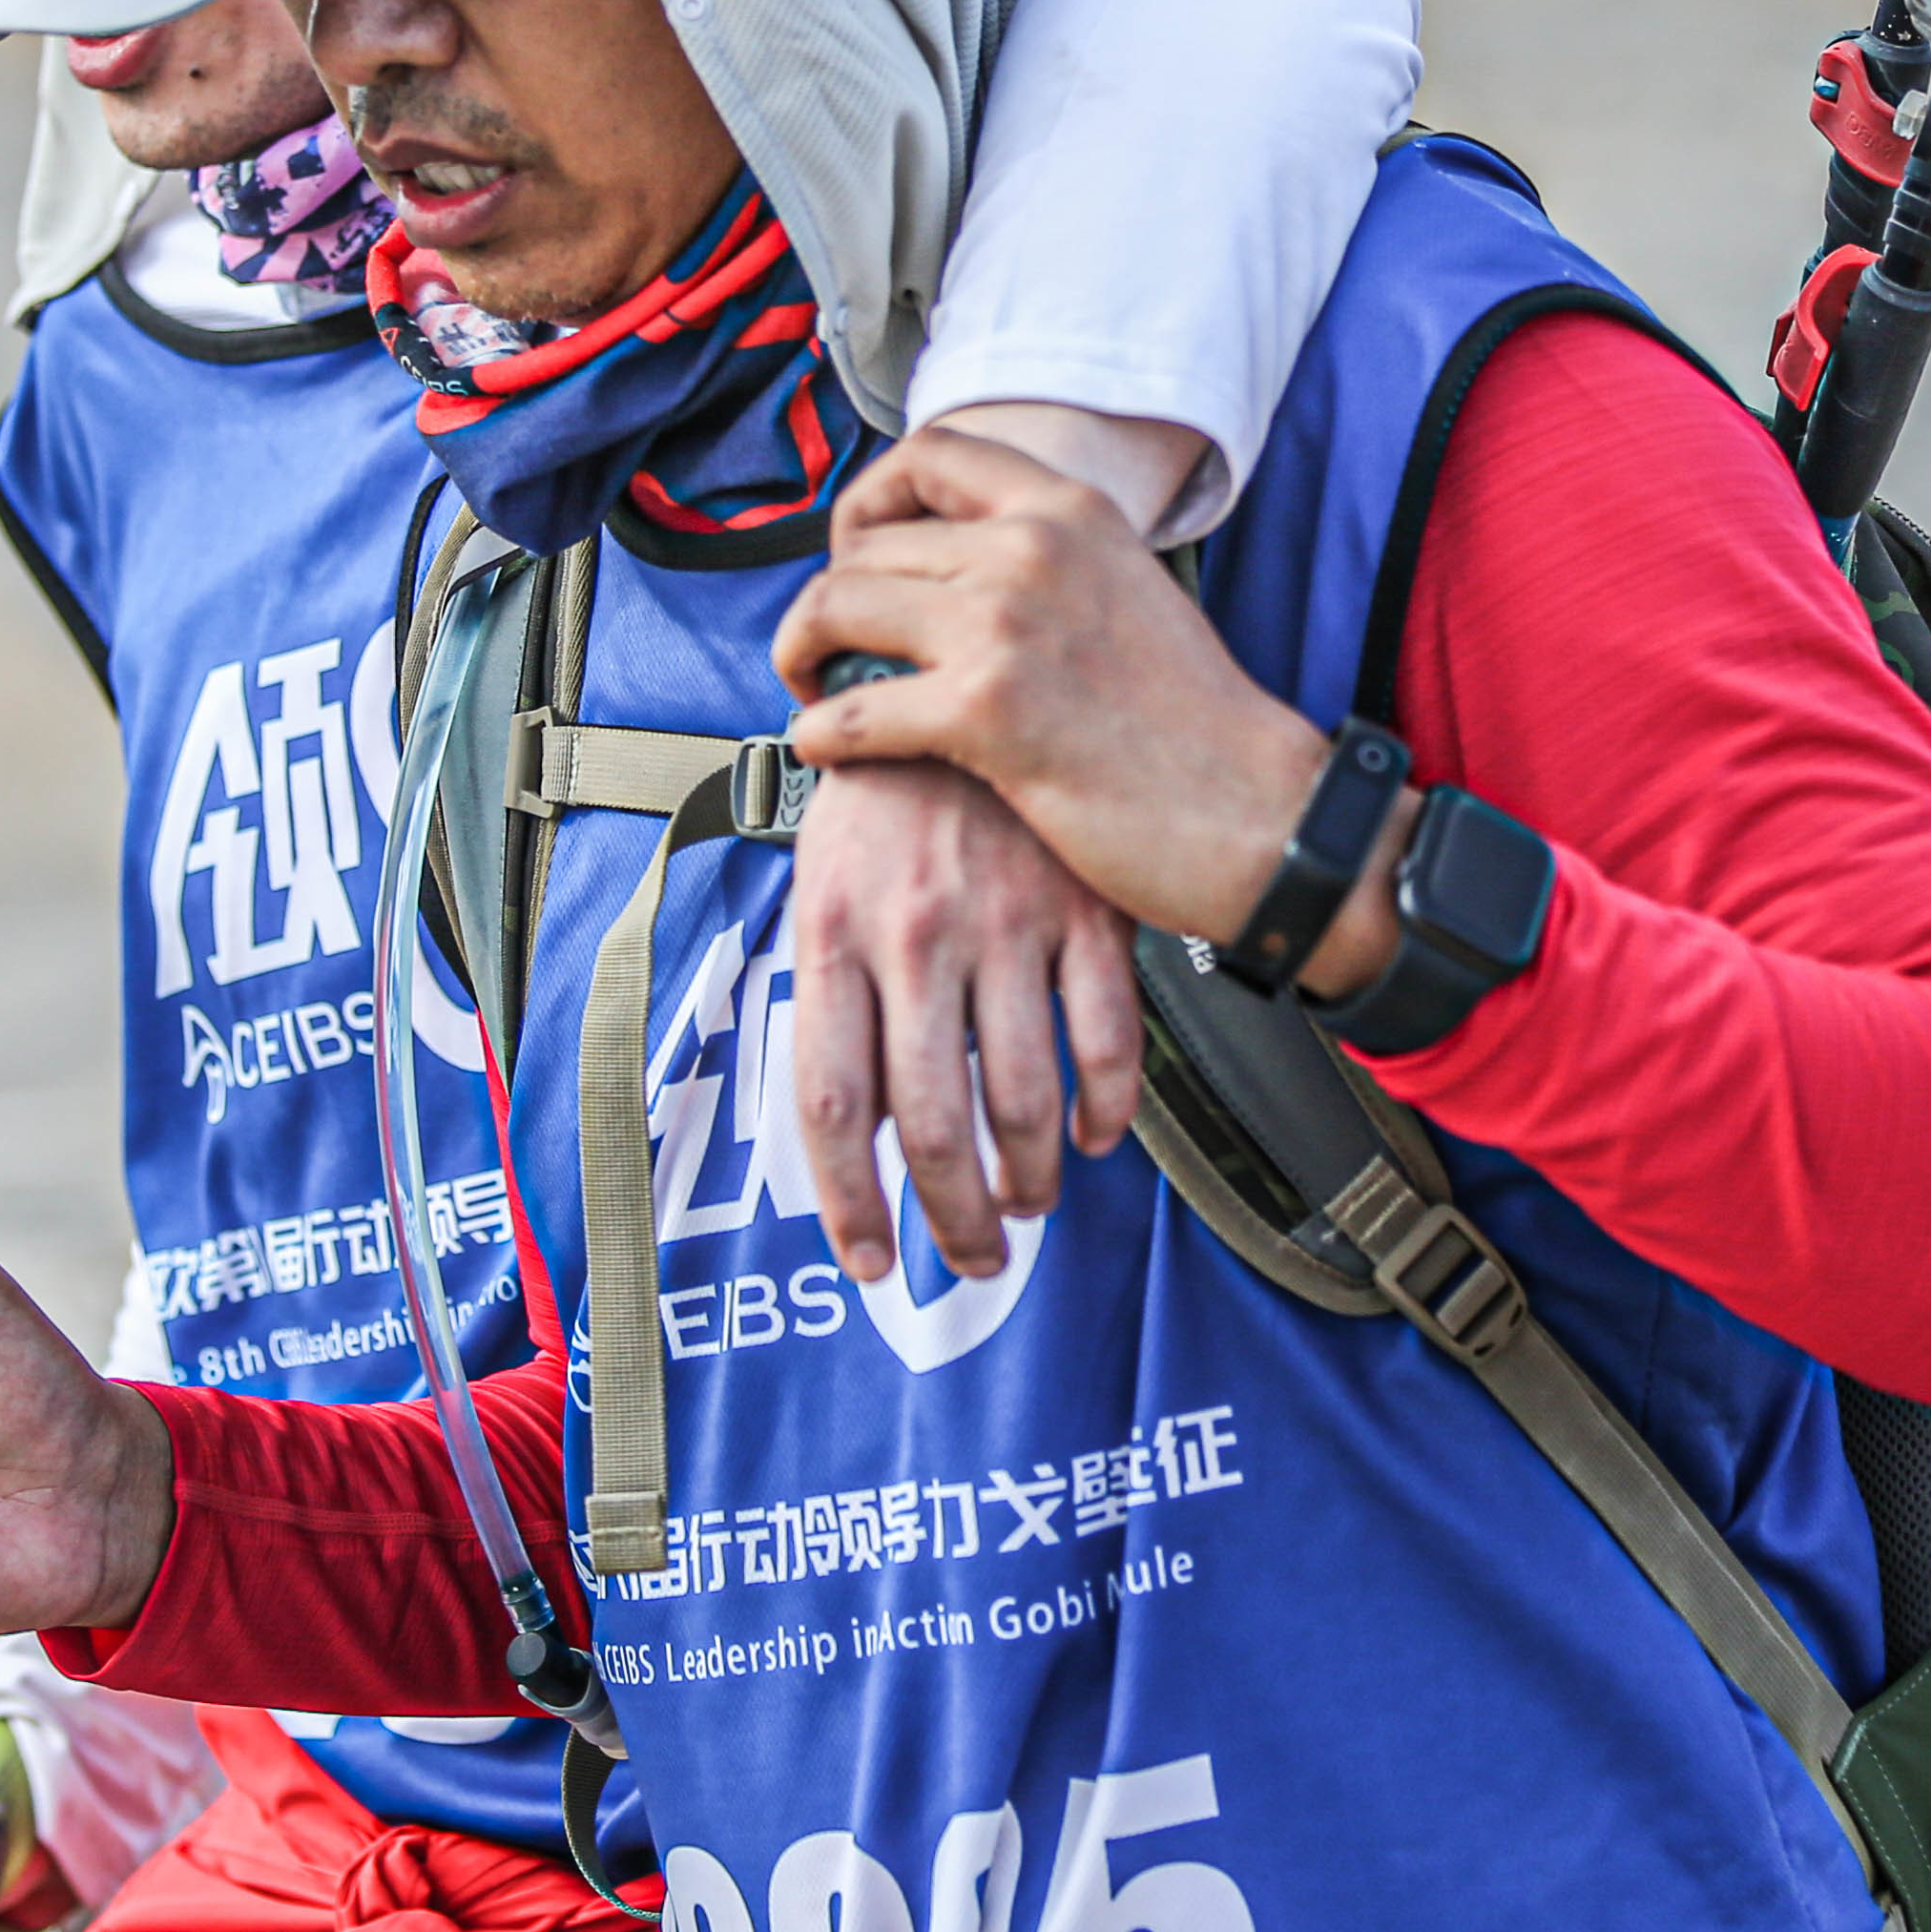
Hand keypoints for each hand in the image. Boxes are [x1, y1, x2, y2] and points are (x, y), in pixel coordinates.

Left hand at [775, 430, 1412, 1001]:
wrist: (1259, 812)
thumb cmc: (1193, 727)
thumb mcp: (1127, 592)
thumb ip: (1047, 565)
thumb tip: (953, 570)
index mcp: (1071, 509)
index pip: (928, 452)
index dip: (870, 501)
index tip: (861, 557)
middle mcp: (1033, 546)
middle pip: (863, 544)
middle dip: (827, 602)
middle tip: (832, 653)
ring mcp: (1006, 624)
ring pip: (835, 607)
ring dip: (803, 655)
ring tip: (817, 693)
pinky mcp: (987, 710)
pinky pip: (850, 709)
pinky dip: (820, 732)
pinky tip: (829, 749)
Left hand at [780, 756, 1142, 1285]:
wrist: (962, 669)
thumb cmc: (884, 794)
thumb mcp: (824, 879)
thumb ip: (835, 995)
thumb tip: (854, 1126)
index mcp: (835, 932)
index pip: (833, 1106)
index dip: (851, 1203)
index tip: (872, 1261)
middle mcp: (916, 935)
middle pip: (932, 1124)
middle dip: (954, 1217)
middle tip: (973, 1259)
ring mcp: (1006, 923)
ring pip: (1023, 1097)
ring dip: (1030, 1178)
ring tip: (1029, 1206)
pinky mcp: (1082, 910)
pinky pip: (1104, 1040)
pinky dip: (1106, 1108)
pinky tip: (1095, 1136)